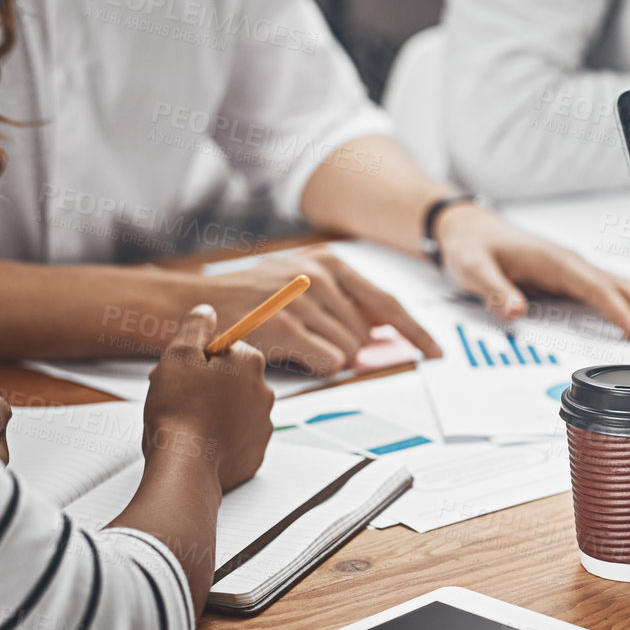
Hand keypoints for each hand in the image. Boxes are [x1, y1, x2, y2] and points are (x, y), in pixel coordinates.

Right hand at [143, 305, 273, 490]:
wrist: (184, 467)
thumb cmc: (179, 410)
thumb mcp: (179, 354)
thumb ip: (195, 326)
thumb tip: (207, 311)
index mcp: (250, 364)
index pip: (225, 347)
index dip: (197, 356)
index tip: (180, 369)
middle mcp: (264, 392)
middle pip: (231, 377)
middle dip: (204, 382)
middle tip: (175, 394)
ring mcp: (262, 425)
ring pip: (233, 407)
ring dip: (212, 408)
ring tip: (185, 420)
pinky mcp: (254, 454)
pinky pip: (236, 437)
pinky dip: (219, 436)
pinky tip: (198, 440)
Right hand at [204, 246, 440, 374]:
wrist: (194, 305)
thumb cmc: (250, 299)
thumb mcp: (300, 282)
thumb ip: (343, 301)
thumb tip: (381, 330)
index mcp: (330, 263)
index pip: (387, 303)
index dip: (415, 331)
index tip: (435, 351)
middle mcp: (321, 275)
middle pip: (366, 336)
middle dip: (346, 348)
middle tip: (308, 340)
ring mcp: (303, 299)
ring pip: (348, 352)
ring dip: (324, 357)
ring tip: (291, 342)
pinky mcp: (286, 326)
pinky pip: (329, 362)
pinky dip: (314, 366)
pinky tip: (289, 353)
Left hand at [433, 205, 629, 340]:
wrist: (466, 228)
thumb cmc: (471, 246)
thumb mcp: (474, 269)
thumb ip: (494, 291)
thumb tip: (515, 311)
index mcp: (553, 260)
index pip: (595, 288)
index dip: (618, 312)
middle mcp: (568, 262)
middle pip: (618, 285)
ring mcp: (571, 268)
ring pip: (617, 286)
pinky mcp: (568, 276)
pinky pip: (605, 289)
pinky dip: (627, 302)